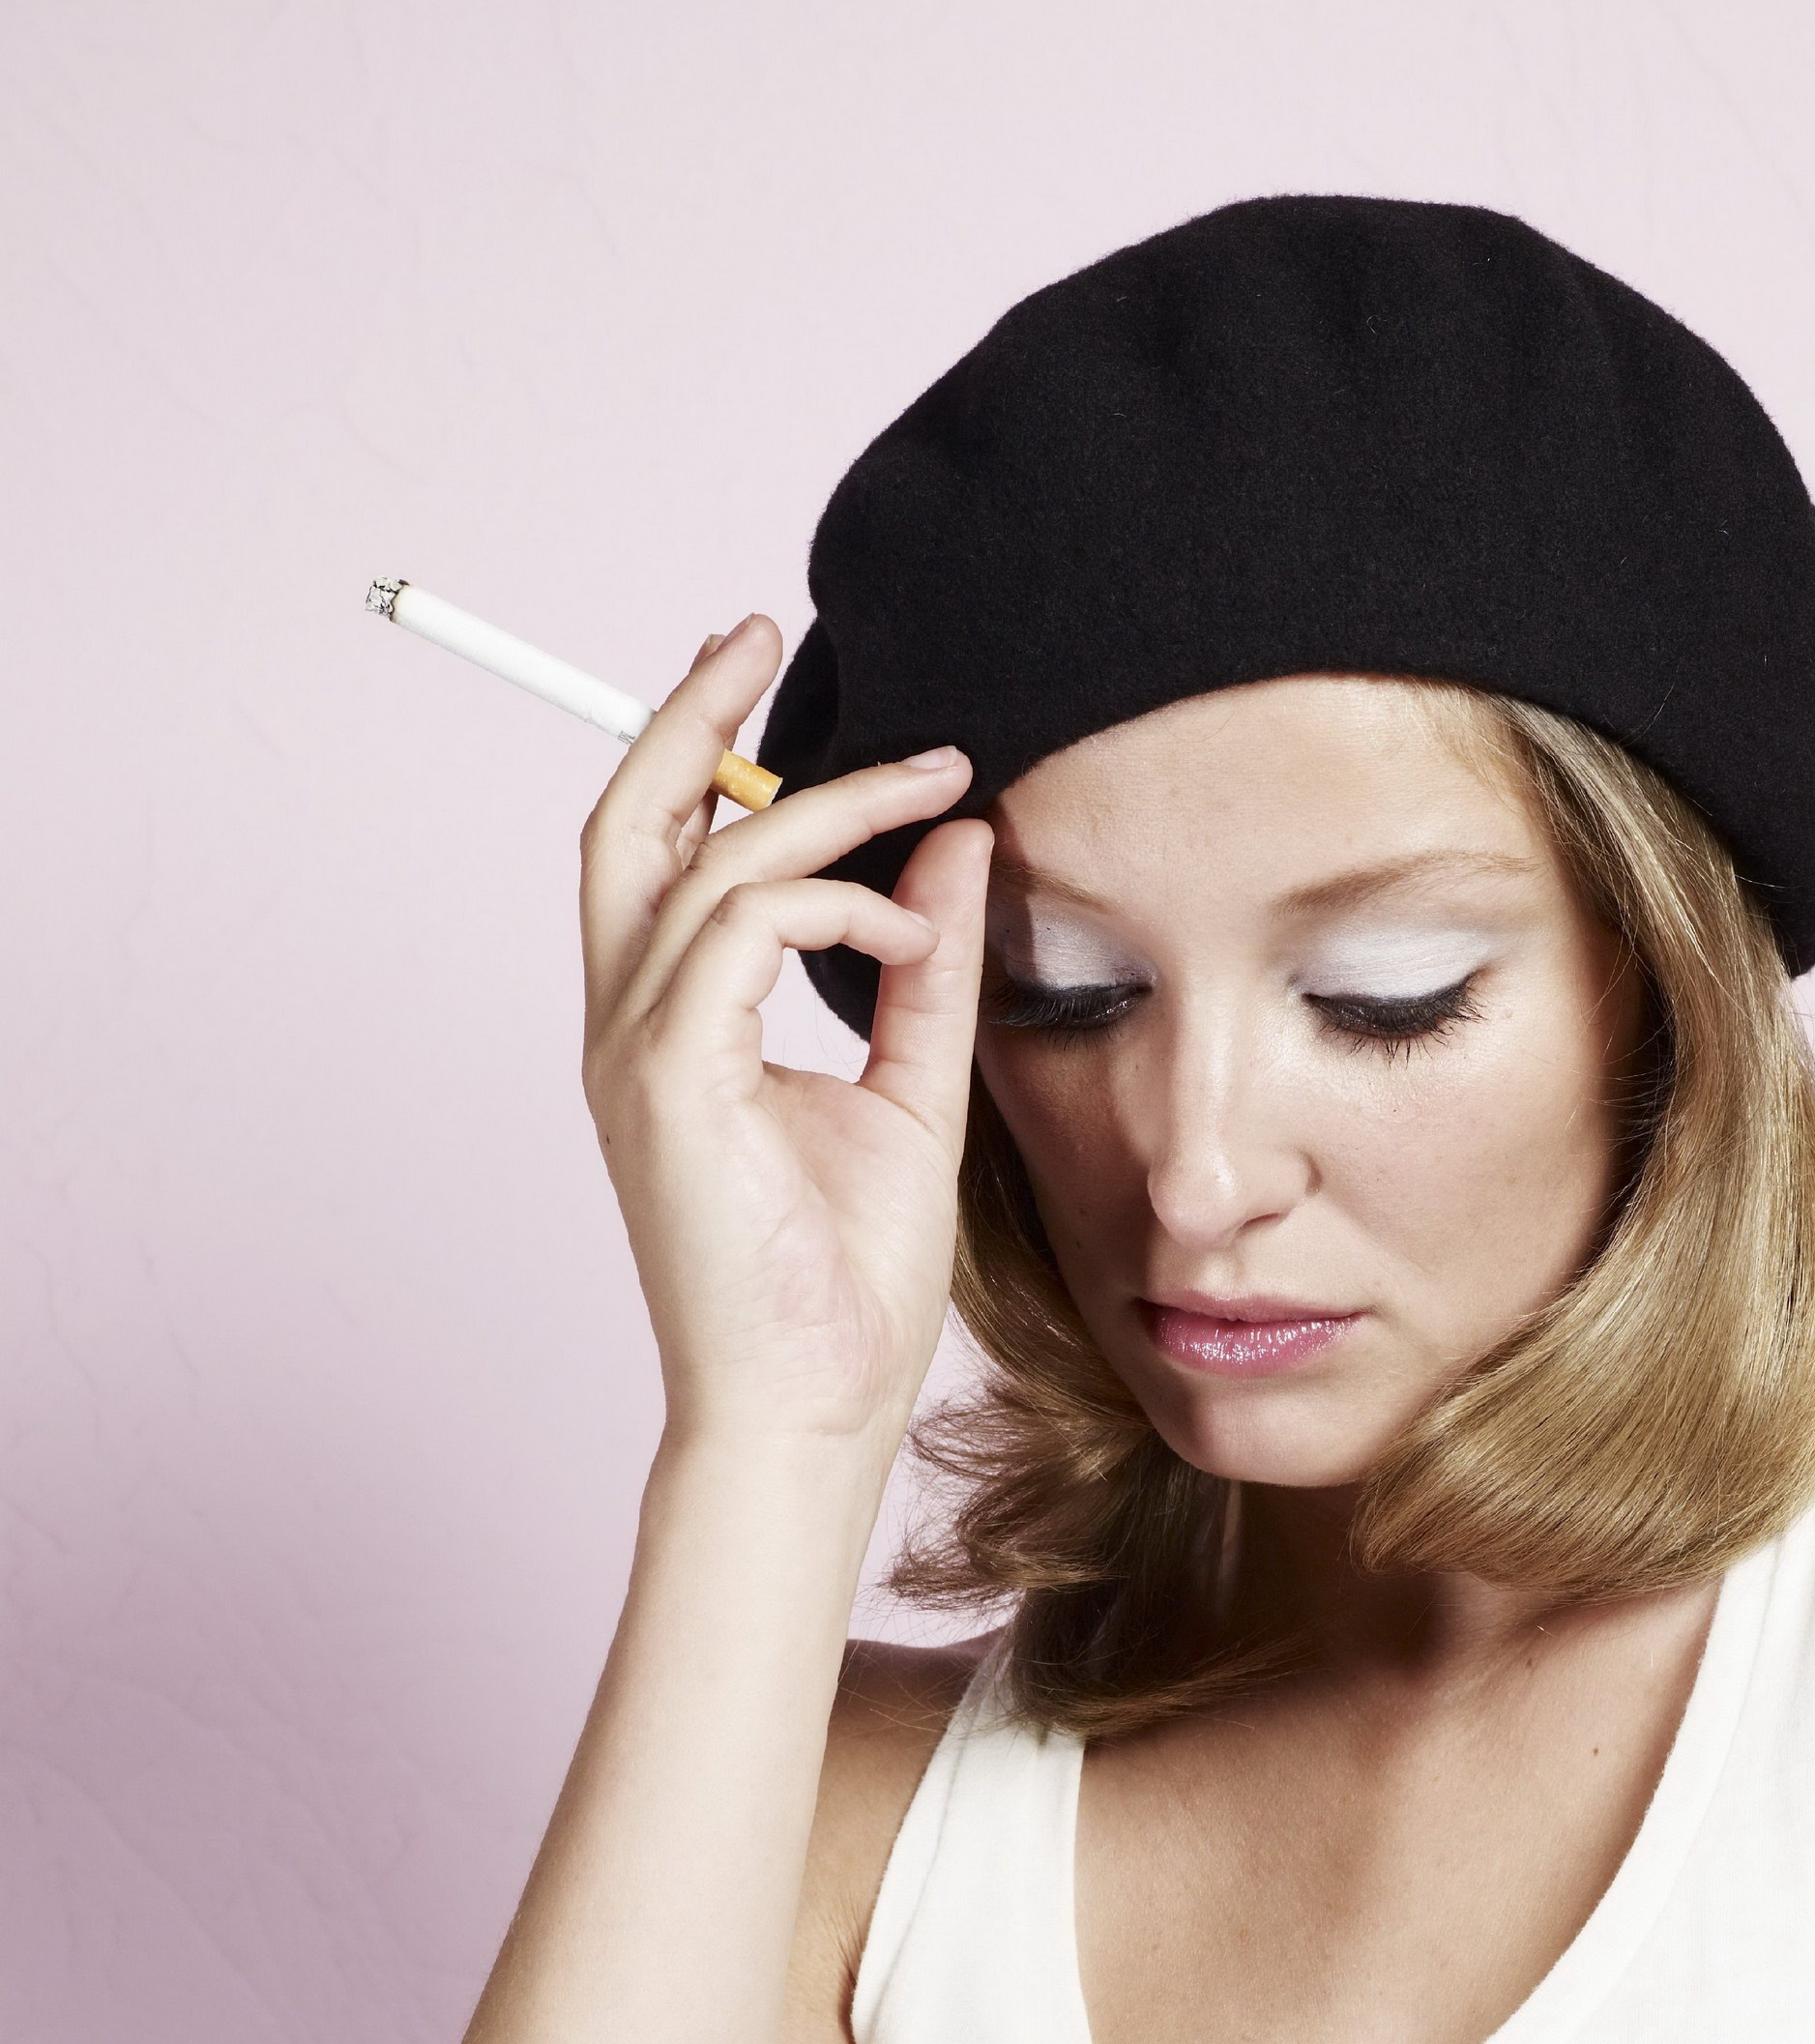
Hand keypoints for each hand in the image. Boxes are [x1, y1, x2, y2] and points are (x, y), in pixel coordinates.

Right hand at [577, 615, 992, 1463]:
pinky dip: (829, 900)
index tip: (774, 683)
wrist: (812, 1412)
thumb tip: (958, 846)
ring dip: (823, 803)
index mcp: (673, 1031)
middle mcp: (633, 1027)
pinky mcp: (672, 1081)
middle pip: (627, 821)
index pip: (664, 857)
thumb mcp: (911, 1095)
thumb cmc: (845, 1286)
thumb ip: (928, 971)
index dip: (702, 755)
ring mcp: (640, 1053)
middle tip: (757, 631)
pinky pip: (739, 929)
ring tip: (932, 781)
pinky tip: (908, 924)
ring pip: (701, 859)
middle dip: (687, 713)